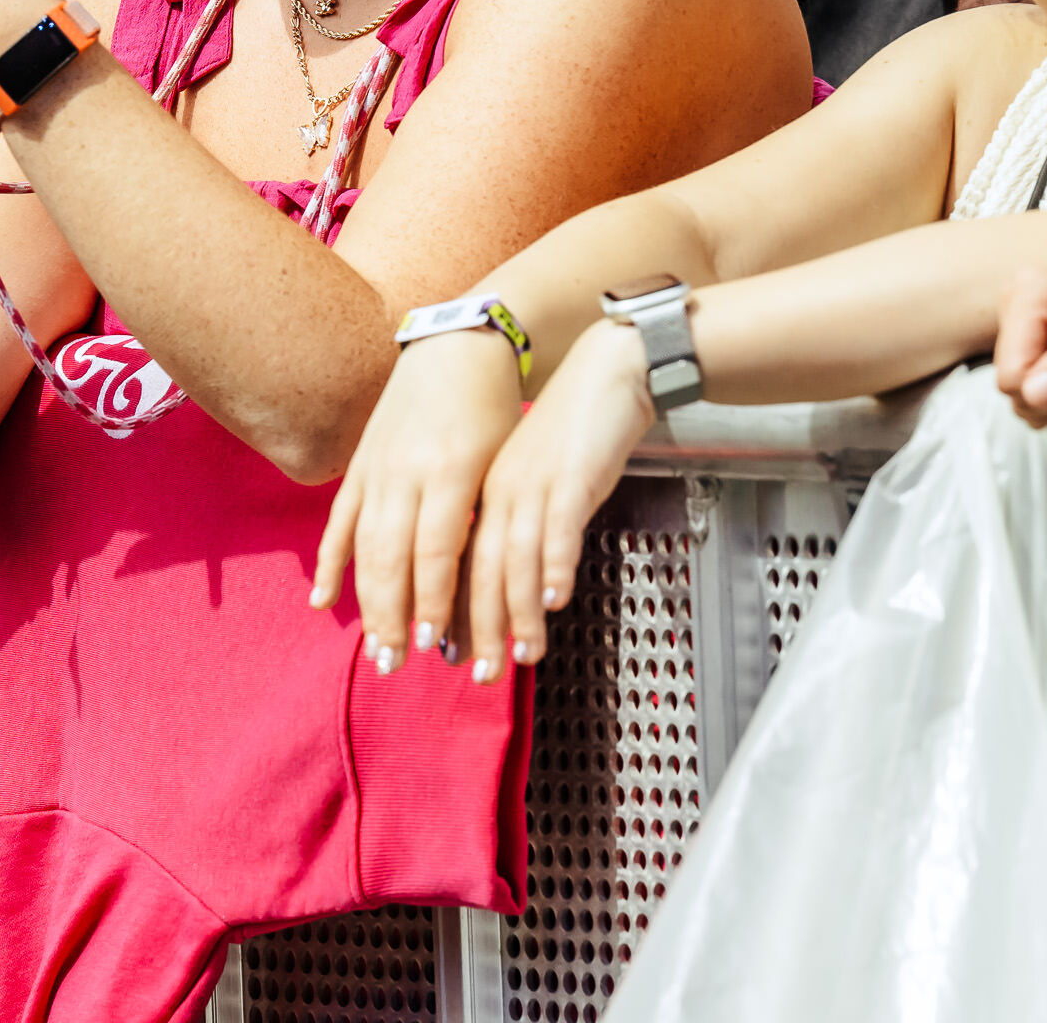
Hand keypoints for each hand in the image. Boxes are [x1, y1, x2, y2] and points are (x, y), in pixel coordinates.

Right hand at [311, 329, 523, 672]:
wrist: (458, 347)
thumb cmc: (494, 412)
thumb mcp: (503, 463)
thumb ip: (487, 521)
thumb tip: (484, 594)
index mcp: (452, 472)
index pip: (435, 551)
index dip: (430, 601)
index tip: (431, 645)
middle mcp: (407, 472)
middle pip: (392, 557)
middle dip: (393, 616)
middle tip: (395, 664)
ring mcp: (376, 468)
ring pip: (363, 546)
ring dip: (365, 602)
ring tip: (373, 647)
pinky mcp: (359, 466)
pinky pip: (339, 521)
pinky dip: (330, 562)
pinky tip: (323, 601)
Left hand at [464, 317, 656, 680]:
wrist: (608, 371)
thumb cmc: (573, 431)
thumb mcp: (531, 479)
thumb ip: (514, 525)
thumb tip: (512, 586)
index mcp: (479, 492)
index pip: (450, 559)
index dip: (444, 609)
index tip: (438, 652)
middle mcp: (497, 491)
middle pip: (472, 568)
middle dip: (472, 627)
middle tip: (477, 674)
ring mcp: (531, 483)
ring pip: (512, 557)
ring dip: (515, 614)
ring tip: (521, 656)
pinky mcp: (569, 476)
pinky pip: (557, 527)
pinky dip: (553, 566)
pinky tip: (554, 601)